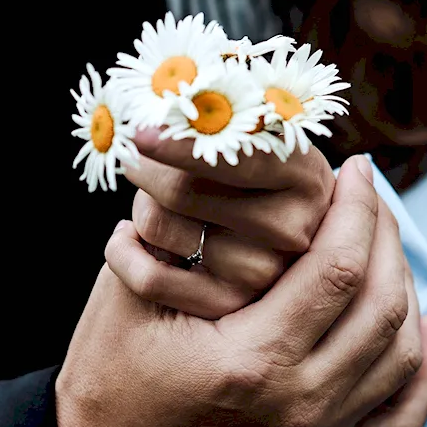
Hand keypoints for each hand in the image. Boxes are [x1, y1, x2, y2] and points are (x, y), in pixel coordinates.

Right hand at [57, 156, 426, 426]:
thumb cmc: (110, 363)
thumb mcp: (134, 289)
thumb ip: (189, 232)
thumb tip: (251, 168)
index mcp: (250, 361)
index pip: (337, 268)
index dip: (357, 208)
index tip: (356, 169)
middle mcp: (297, 404)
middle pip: (382, 305)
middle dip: (386, 235)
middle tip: (371, 196)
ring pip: (401, 352)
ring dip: (405, 287)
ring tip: (384, 242)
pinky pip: (401, 415)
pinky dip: (423, 367)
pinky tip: (425, 326)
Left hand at [122, 128, 336, 317]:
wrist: (267, 230)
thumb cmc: (247, 167)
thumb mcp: (252, 136)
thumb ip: (217, 124)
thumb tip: (156, 119)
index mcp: (304, 174)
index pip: (234, 156)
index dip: (180, 142)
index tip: (139, 132)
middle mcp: (293, 228)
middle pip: (180, 190)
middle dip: (145, 168)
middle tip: (137, 158)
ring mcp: (264, 273)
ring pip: (157, 224)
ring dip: (140, 206)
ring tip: (154, 201)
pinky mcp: (228, 307)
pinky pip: (147, 276)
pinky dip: (122, 251)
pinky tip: (129, 237)